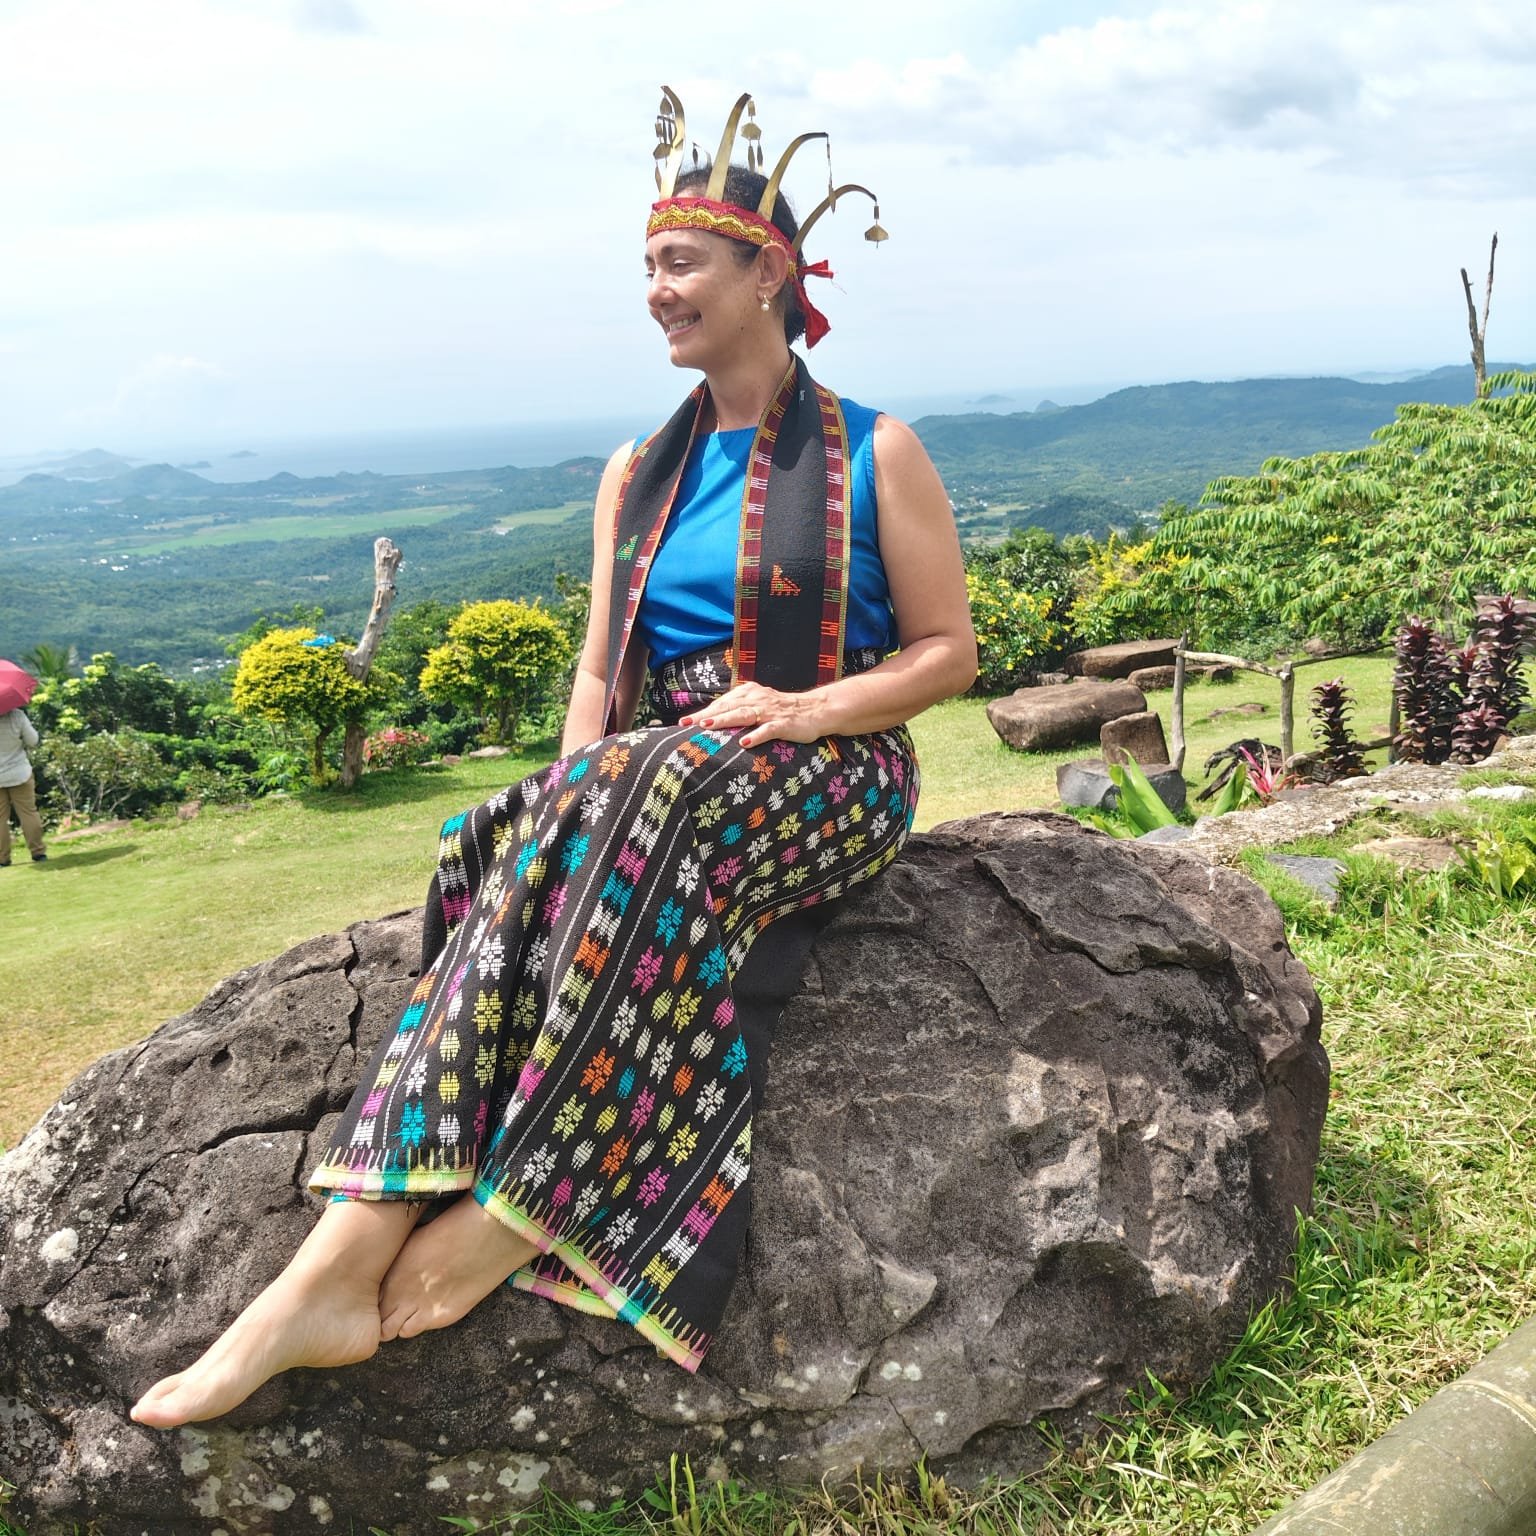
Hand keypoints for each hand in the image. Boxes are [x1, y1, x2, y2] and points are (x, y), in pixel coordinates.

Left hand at [679, 681, 831, 747]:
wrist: (816, 710)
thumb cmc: (782, 710)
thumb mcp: (758, 704)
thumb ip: (738, 709)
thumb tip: (713, 720)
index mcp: (749, 693)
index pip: (722, 702)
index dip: (703, 711)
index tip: (684, 722)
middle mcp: (757, 699)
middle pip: (727, 707)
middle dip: (705, 715)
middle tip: (686, 724)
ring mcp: (770, 711)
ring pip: (743, 714)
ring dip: (724, 720)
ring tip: (707, 726)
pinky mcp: (783, 724)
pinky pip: (768, 729)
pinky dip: (756, 735)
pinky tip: (744, 742)